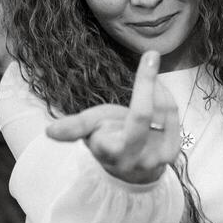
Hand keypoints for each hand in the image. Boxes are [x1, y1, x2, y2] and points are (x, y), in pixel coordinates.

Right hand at [46, 50, 179, 183]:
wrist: (129, 168)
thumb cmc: (106, 139)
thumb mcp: (89, 130)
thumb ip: (74, 128)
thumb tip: (49, 132)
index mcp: (115, 151)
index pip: (137, 115)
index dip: (144, 84)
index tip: (150, 56)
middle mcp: (140, 157)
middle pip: (151, 112)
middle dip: (149, 80)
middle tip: (151, 54)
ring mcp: (159, 157)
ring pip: (165, 110)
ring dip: (156, 90)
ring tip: (146, 82)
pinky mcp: (172, 152)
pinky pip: (173, 116)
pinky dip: (164, 99)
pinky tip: (156, 94)